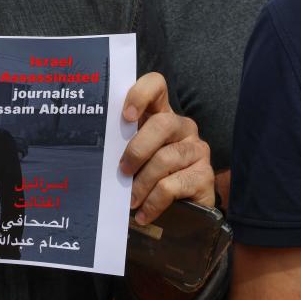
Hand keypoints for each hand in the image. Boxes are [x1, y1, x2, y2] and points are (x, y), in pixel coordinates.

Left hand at [118, 72, 214, 224]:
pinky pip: (173, 185)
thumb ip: (121, 146)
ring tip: (130, 200)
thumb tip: (94, 152)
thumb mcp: (134, 158)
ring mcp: (197, 150)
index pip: (157, 85)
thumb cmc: (148, 178)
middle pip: (162, 124)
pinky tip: (143, 214)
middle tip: (122, 171)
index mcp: (161, 115)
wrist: (181, 212)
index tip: (126, 116)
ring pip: (165, 158)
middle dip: (136, 149)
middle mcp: (183, 127)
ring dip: (142, 182)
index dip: (141, 94)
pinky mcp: (205, 176)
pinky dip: (153, 202)